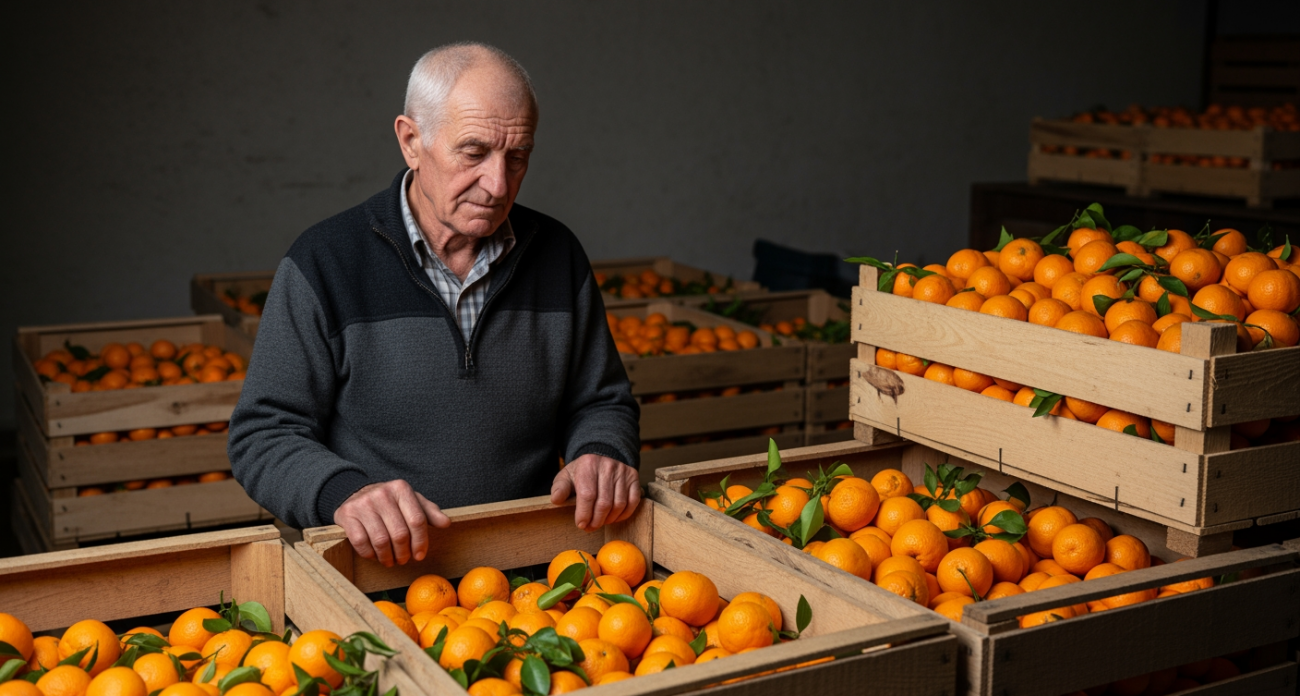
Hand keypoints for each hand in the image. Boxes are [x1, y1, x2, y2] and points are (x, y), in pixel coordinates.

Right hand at [333, 479, 449, 566]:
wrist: (354, 493)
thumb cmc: (389, 502)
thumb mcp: (410, 501)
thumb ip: (428, 512)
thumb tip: (446, 523)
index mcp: (401, 489)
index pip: (417, 520)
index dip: (421, 542)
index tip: (420, 555)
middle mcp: (382, 494)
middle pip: (400, 534)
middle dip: (404, 553)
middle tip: (404, 560)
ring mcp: (363, 504)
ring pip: (381, 541)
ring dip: (387, 557)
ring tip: (390, 561)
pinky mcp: (347, 515)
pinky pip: (361, 543)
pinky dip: (370, 554)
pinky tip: (375, 555)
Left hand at [550, 454, 641, 530]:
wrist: (600, 457)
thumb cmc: (581, 473)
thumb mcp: (566, 477)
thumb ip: (559, 488)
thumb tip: (556, 499)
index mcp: (588, 464)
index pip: (587, 495)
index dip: (584, 513)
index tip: (581, 524)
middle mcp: (607, 466)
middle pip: (604, 502)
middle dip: (596, 520)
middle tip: (590, 527)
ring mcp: (623, 471)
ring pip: (619, 504)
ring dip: (609, 519)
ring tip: (600, 522)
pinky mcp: (633, 477)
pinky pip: (633, 501)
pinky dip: (623, 514)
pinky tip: (613, 517)